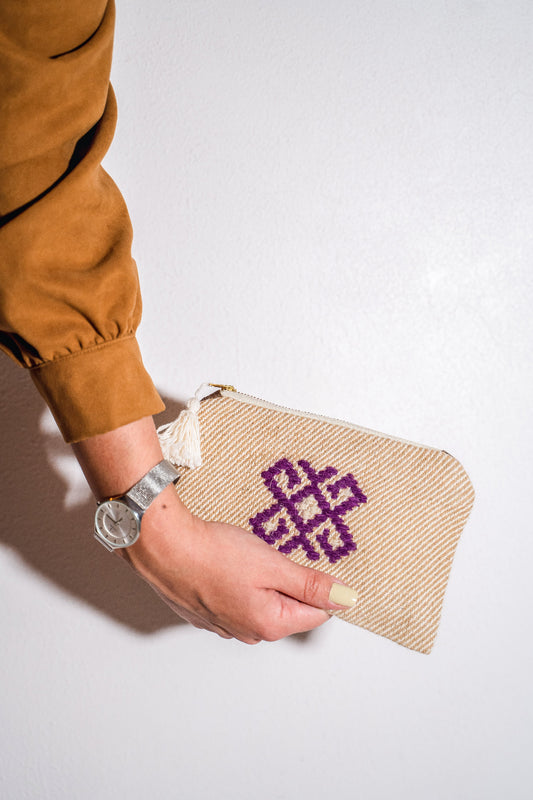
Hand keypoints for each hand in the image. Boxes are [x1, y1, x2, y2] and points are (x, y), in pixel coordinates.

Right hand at [73, 416, 357, 642]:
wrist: (162, 546)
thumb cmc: (213, 554)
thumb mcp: (272, 564)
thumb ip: (311, 583)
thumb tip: (346, 598)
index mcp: (269, 624)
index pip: (317, 612)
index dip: (319, 585)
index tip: (307, 562)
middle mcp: (247, 633)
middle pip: (288, 608)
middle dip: (288, 581)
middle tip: (272, 554)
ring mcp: (223, 625)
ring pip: (260, 602)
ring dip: (261, 580)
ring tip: (246, 554)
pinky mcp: (205, 612)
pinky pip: (235, 599)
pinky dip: (237, 581)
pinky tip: (226, 562)